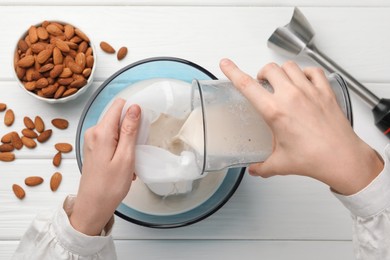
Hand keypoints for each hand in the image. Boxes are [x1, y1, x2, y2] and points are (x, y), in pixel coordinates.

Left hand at [70, 99, 140, 235]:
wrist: (93, 206)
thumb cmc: (109, 186)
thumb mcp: (126, 157)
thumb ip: (130, 130)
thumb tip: (134, 107)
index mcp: (101, 132)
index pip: (119, 105)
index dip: (133, 111)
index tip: (142, 126)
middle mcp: (93, 132)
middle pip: (118, 116)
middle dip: (131, 128)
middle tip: (136, 149)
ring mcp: (92, 140)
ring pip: (116, 128)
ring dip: (127, 141)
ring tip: (130, 160)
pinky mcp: (94, 148)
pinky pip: (111, 139)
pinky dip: (121, 147)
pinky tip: (124, 163)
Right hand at [220, 59, 382, 194]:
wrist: (342, 158)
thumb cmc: (314, 159)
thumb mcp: (280, 164)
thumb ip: (262, 167)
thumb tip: (254, 169)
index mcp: (275, 111)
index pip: (247, 85)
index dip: (233, 72)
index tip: (226, 64)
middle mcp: (291, 96)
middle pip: (269, 69)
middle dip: (261, 74)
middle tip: (262, 84)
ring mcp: (309, 91)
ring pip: (289, 66)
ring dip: (281, 71)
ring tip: (281, 82)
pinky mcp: (325, 91)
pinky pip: (313, 71)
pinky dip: (305, 72)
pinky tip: (303, 81)